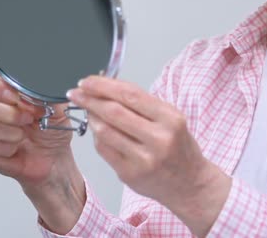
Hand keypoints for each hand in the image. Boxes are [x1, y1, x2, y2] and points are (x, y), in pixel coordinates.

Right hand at [0, 68, 85, 233]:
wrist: (53, 157)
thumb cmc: (50, 130)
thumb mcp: (55, 106)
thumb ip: (44, 91)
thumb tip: (38, 80)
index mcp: (0, 91)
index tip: (15, 95)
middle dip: (11, 113)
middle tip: (28, 119)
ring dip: (11, 132)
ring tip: (23, 134)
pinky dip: (7, 147)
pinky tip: (15, 147)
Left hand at [67, 76, 231, 236]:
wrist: (189, 184)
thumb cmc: (179, 148)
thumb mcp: (171, 119)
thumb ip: (142, 104)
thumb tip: (107, 87)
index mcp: (171, 119)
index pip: (130, 94)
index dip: (104, 85)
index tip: (88, 81)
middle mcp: (159, 139)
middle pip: (114, 112)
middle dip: (90, 99)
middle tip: (76, 92)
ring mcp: (143, 159)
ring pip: (105, 131)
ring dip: (91, 117)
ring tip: (87, 109)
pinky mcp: (130, 174)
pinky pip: (104, 149)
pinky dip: (97, 135)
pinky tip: (97, 129)